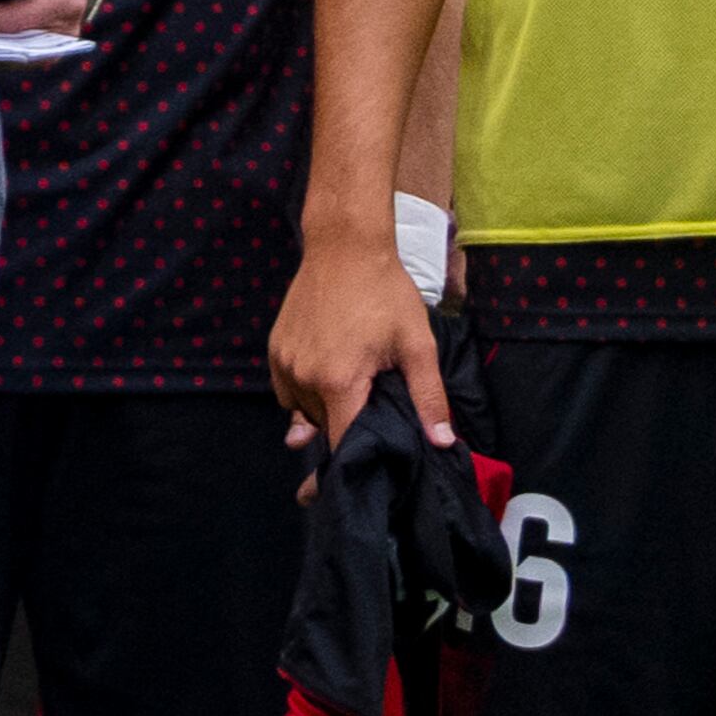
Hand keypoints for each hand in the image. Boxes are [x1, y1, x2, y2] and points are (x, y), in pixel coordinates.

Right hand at [270, 236, 449, 452]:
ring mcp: (282, 365)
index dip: (359, 459)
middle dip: (350, 428)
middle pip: (325, 427)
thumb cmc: (386, 295)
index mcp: (337, 381)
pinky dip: (308, 395)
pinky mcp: (274, 352)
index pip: (342, 443)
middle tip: (376, 410)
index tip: (374, 466)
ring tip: (357, 386)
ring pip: (305, 412)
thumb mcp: (418, 345)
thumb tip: (441, 442)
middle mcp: (301, 378)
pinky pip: (289, 392)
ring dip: (329, 410)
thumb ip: (428, 397)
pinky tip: (334, 376)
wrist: (345, 249)